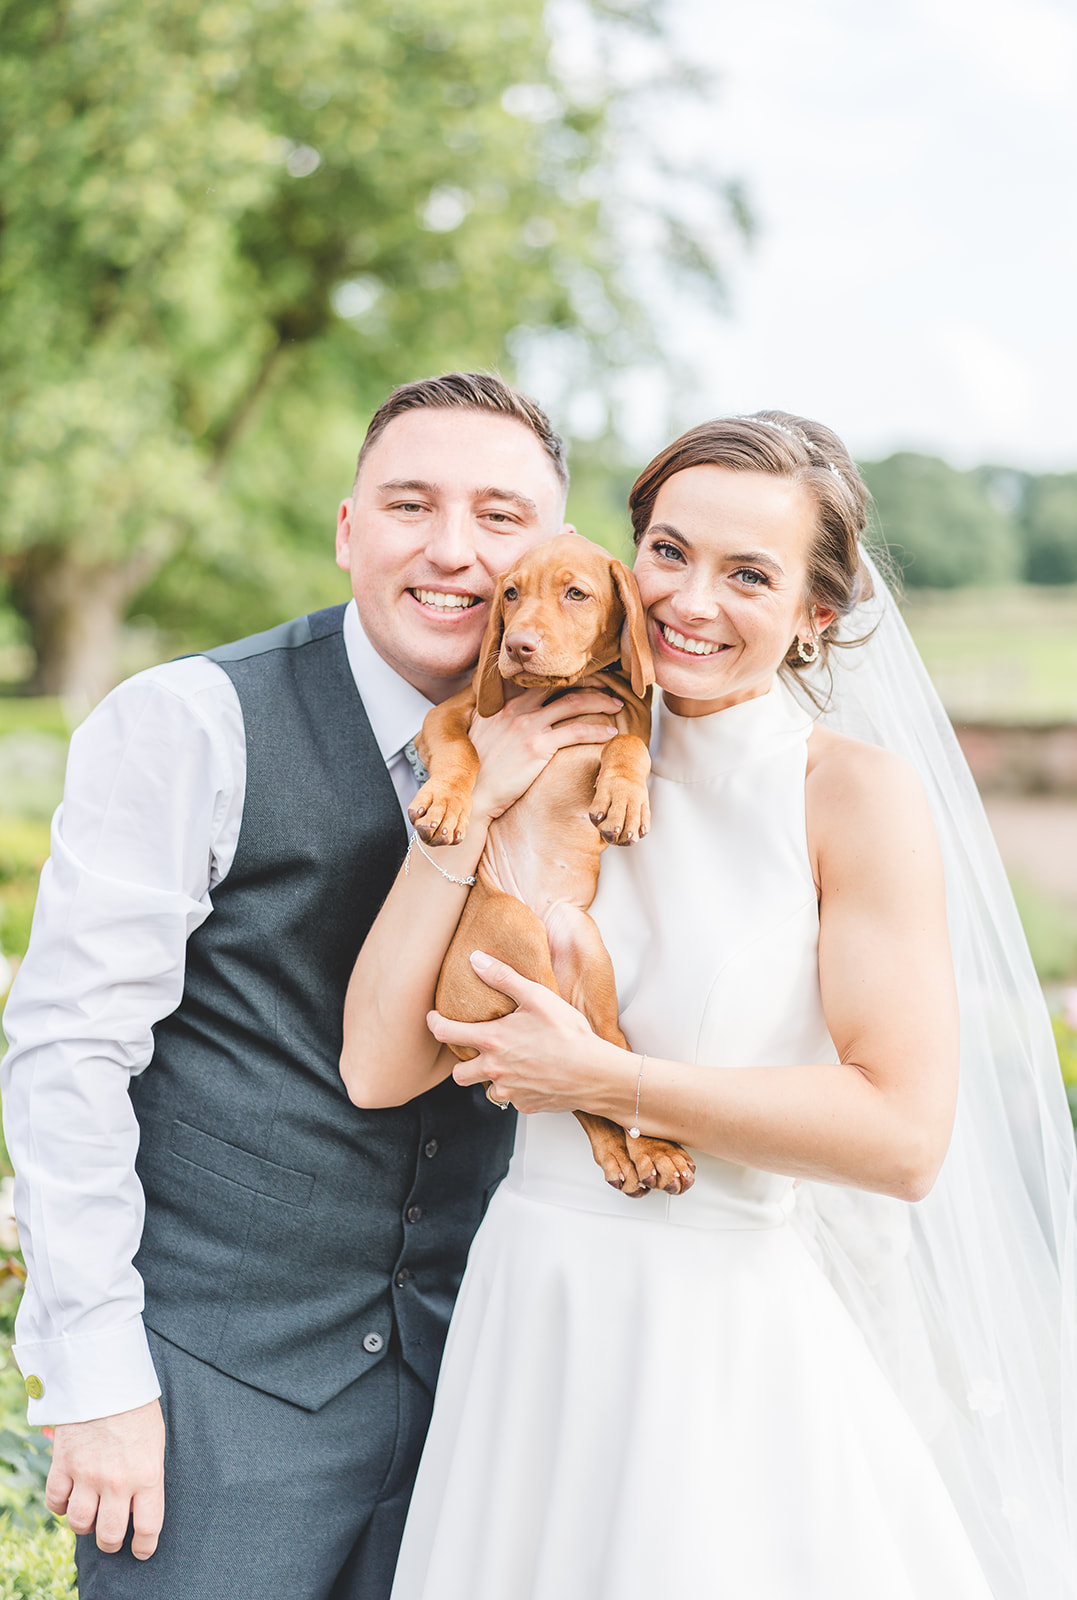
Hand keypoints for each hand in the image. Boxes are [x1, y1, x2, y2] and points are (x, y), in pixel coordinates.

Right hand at [46, 1399, 164, 1558]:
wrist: (108, 1376)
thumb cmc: (138, 1407)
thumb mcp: (156, 1441)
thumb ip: (147, 1474)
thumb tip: (141, 1501)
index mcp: (147, 1474)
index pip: (148, 1526)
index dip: (145, 1545)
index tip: (142, 1550)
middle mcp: (117, 1481)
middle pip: (110, 1534)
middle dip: (112, 1542)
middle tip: (112, 1538)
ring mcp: (87, 1474)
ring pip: (80, 1524)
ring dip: (85, 1526)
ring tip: (91, 1517)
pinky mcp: (63, 1464)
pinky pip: (55, 1501)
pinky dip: (61, 1506)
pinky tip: (69, 1499)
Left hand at [430, 951, 621, 1113]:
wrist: (594, 1073)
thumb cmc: (568, 1034)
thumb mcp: (537, 996)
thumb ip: (503, 977)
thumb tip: (475, 960)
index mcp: (493, 1041)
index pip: (447, 1034)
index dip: (434, 1024)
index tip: (432, 1019)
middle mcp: (494, 1069)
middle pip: (458, 1075)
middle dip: (462, 1064)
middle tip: (476, 1052)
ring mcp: (510, 1091)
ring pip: (487, 1089)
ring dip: (493, 1078)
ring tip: (511, 1063)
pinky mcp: (526, 1106)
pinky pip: (513, 1098)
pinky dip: (519, 1088)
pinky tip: (535, 1075)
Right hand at [468, 688, 620, 823]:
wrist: (473, 794)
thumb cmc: (480, 771)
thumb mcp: (483, 735)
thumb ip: (501, 720)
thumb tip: (515, 718)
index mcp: (503, 704)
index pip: (540, 681)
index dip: (565, 678)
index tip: (584, 680)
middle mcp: (516, 708)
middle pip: (560, 685)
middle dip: (588, 683)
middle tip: (608, 687)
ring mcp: (527, 726)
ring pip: (573, 703)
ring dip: (600, 703)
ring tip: (616, 707)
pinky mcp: (537, 746)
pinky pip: (577, 731)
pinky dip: (597, 730)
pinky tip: (609, 734)